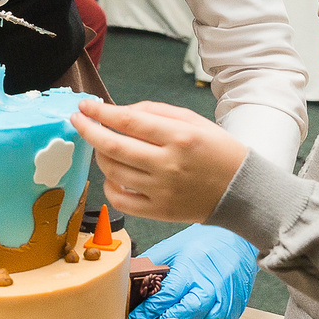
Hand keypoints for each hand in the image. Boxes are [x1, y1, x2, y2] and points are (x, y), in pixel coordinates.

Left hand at [70, 98, 245, 222]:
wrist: (242, 190)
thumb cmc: (217, 150)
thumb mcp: (193, 121)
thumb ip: (155, 112)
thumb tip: (119, 112)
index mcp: (180, 137)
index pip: (128, 121)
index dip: (100, 113)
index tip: (84, 106)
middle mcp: (169, 164)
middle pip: (113, 147)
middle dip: (88, 131)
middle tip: (77, 121)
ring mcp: (163, 191)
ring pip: (113, 172)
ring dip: (99, 156)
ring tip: (103, 147)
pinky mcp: (159, 211)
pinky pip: (119, 200)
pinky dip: (108, 185)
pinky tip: (113, 174)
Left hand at [129, 225, 257, 318]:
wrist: (237, 239)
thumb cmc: (205, 241)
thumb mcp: (172, 247)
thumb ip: (152, 265)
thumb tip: (130, 280)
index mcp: (192, 269)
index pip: (165, 298)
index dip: (146, 313)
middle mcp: (211, 286)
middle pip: (185, 316)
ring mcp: (226, 298)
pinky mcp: (235, 307)